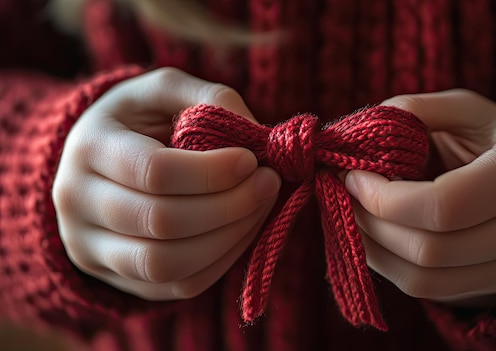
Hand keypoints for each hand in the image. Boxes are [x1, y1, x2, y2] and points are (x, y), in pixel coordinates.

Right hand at [53, 68, 280, 299]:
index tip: (253, 161)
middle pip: (162, 222)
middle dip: (230, 205)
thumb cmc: (140, 120)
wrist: (96, 162)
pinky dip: (221, 261)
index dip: (212, 172)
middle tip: (268, 184)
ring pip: (168, 264)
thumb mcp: (166, 90)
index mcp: (90, 147)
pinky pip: (177, 286)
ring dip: (229, 238)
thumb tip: (257, 136)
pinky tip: (241, 230)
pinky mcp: (119, 277)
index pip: (154, 172)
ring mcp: (92, 248)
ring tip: (259, 207)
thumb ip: (210, 100)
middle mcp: (78, 204)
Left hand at [344, 89, 495, 304]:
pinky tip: (375, 237)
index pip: (442, 206)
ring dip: (374, 249)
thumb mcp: (463, 110)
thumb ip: (416, 111)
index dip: (385, 198)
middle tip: (346, 196)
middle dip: (372, 223)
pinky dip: (388, 266)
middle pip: (430, 249)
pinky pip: (427, 290)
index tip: (352, 176)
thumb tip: (358, 136)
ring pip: (423, 279)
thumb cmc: (491, 142)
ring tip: (354, 216)